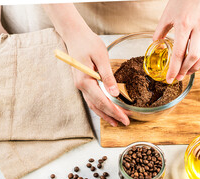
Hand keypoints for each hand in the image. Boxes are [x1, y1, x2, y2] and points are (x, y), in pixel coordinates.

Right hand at [43, 3, 129, 126]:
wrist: (74, 35)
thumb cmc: (88, 42)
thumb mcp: (101, 57)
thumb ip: (108, 76)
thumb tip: (115, 93)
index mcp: (85, 80)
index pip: (102, 101)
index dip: (114, 111)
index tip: (124, 118)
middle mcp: (80, 86)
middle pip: (97, 106)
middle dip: (111, 115)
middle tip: (124, 123)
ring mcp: (80, 85)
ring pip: (93, 104)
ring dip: (105, 114)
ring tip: (116, 122)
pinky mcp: (82, 83)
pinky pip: (91, 99)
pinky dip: (100, 106)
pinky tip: (107, 110)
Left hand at [153, 0, 199, 83]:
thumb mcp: (167, 14)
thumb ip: (161, 30)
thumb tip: (156, 43)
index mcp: (184, 25)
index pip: (179, 53)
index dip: (174, 68)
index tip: (170, 79)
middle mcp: (198, 29)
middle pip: (193, 56)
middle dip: (185, 70)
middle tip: (178, 77)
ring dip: (195, 67)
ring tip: (187, 73)